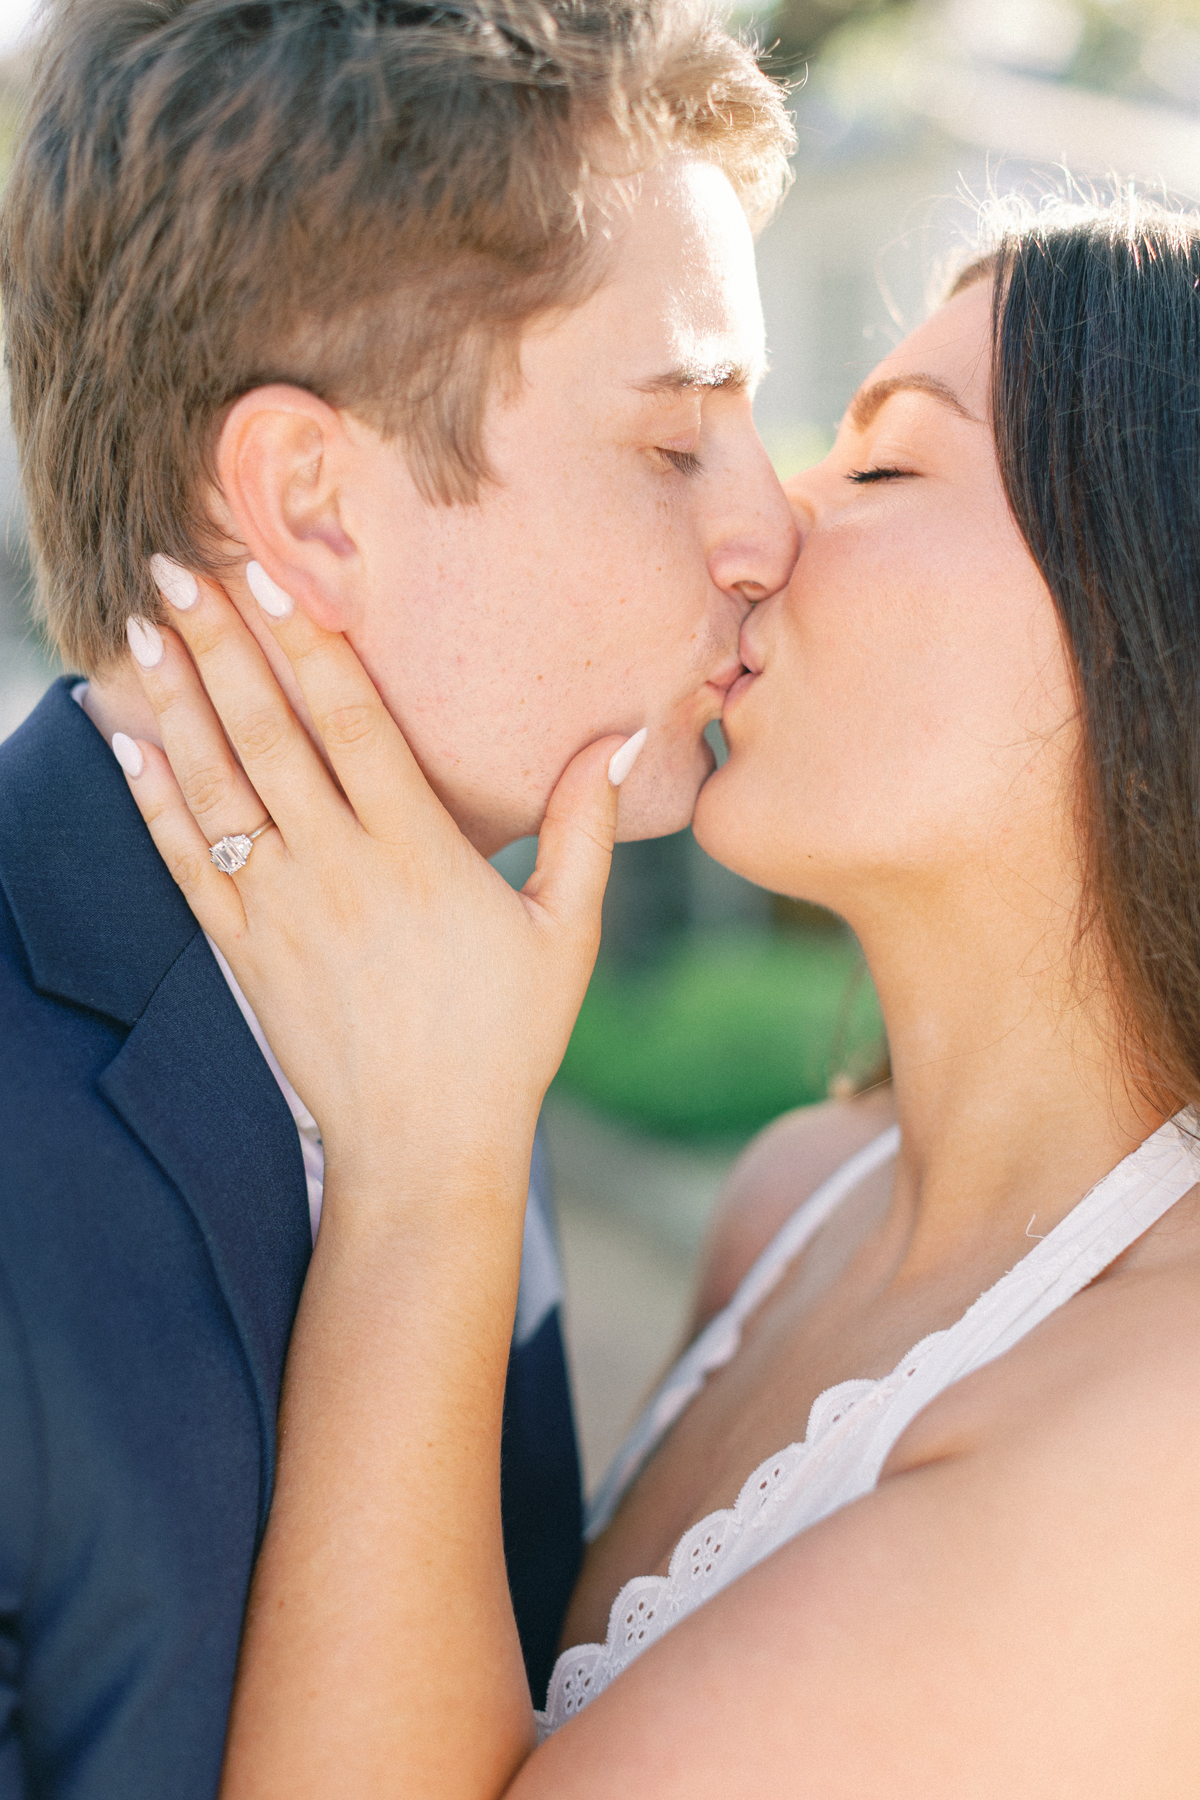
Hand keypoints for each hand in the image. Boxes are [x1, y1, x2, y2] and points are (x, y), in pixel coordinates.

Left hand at [115, 566, 639, 1191]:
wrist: (423, 1148)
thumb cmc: (507, 1039)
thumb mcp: (568, 932)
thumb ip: (584, 828)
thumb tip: (623, 736)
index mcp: (417, 853)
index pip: (351, 722)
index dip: (308, 641)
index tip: (274, 572)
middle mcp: (337, 870)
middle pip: (266, 734)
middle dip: (220, 643)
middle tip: (176, 565)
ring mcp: (280, 910)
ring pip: (215, 785)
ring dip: (173, 701)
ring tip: (140, 627)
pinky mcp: (243, 952)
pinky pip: (186, 860)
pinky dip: (152, 799)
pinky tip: (126, 743)